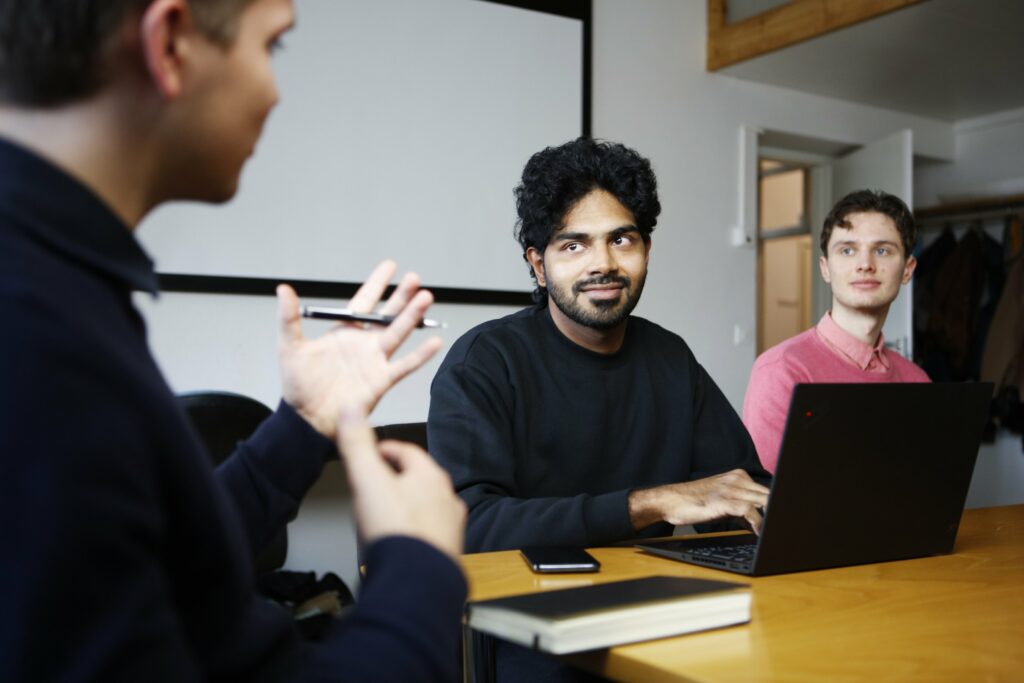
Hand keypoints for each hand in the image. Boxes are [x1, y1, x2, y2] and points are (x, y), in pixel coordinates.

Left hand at [276, 260, 442, 438]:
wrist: (307, 418)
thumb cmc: (299, 386)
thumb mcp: (290, 347)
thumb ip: (289, 318)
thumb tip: (283, 289)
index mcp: (344, 332)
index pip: (365, 301)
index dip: (377, 283)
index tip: (390, 266)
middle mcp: (364, 343)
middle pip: (387, 314)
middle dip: (401, 296)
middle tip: (413, 279)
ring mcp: (375, 360)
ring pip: (399, 333)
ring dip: (412, 316)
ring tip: (425, 297)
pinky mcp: (382, 380)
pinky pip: (405, 365)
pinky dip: (421, 355)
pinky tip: (434, 342)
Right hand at [336, 408, 465, 559]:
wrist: (417, 582)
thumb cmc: (394, 529)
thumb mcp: (367, 480)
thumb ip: (357, 445)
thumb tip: (350, 410)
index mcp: (430, 476)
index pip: (407, 451)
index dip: (384, 450)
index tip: (370, 455)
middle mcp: (447, 498)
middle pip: (419, 479)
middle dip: (396, 478)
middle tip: (374, 483)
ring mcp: (451, 526)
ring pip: (427, 506)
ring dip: (408, 505)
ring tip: (385, 513)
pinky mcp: (448, 552)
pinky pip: (430, 533)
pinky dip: (415, 531)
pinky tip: (400, 540)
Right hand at [628, 469, 769, 533]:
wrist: (670, 500)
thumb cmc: (694, 502)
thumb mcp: (722, 501)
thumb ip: (742, 507)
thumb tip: (761, 523)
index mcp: (738, 476)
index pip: (768, 490)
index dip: (778, 505)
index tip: (784, 518)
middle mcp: (737, 479)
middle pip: (770, 494)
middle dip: (779, 511)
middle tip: (783, 527)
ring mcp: (732, 489)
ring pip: (765, 502)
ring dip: (772, 518)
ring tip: (776, 532)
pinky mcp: (725, 501)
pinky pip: (751, 512)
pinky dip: (759, 524)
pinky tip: (759, 533)